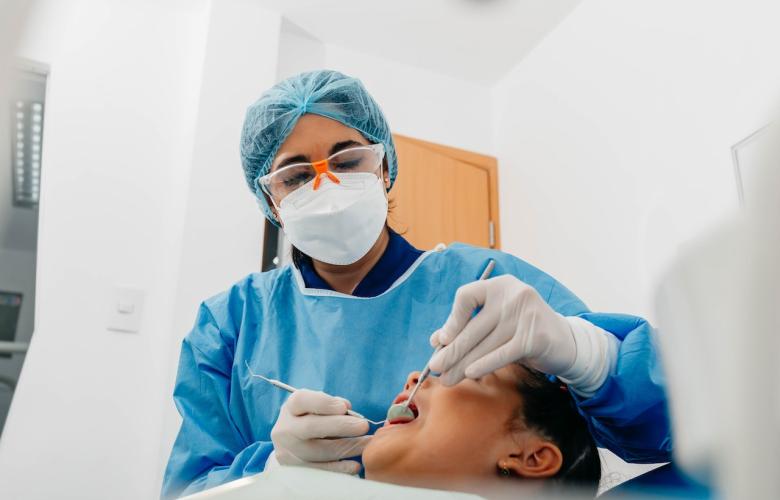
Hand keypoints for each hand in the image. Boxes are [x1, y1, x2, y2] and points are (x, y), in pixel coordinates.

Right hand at [269, 389, 370, 473]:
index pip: (303, 401)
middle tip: (364, 426)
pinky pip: (320, 470)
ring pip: (319, 451)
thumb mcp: (317, 405)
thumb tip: (347, 408)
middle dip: (340, 426)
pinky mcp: (295, 470)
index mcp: (291, 407)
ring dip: (347, 447)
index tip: (344, 407)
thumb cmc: (312, 418)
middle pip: (311, 427)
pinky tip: (355, 465)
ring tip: (367, 443)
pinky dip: (339, 468)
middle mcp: (285, 429)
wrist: (292, 443)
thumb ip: (332, 404)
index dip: (324, 403)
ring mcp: (288, 451)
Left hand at [428, 275, 576, 385]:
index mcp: (500, 285)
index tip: (442, 340)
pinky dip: (484, 364)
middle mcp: (514, 294)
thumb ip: (468, 326)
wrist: (565, 342)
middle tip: (435, 368)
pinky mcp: (535, 336)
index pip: (466, 296)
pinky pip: (502, 353)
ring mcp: (527, 314)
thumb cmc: (521, 331)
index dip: (452, 319)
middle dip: (452, 351)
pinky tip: (470, 373)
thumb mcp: (495, 323)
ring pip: (485, 344)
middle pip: (474, 326)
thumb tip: (436, 340)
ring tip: (448, 379)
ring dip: (463, 364)